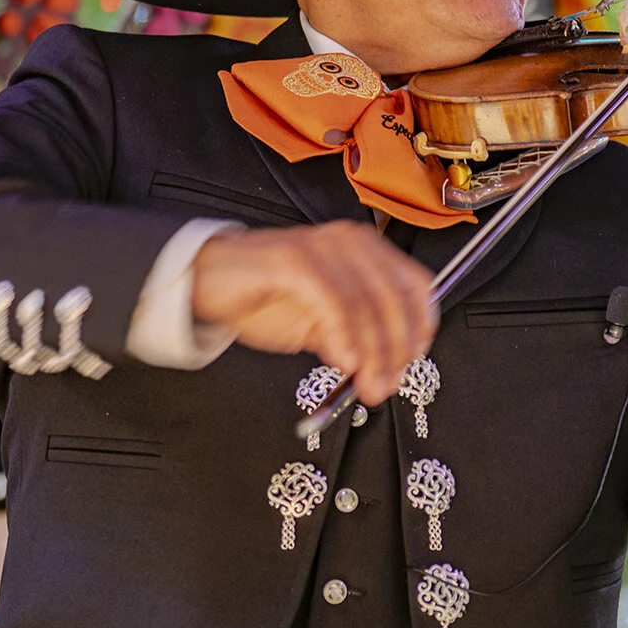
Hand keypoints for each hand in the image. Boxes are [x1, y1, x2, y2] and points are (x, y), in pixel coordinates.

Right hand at [191, 222, 435, 404]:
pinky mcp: (293, 259)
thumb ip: (355, 339)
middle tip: (385, 386)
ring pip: (368, 302)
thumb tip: (384, 368)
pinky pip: (333, 299)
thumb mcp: (320, 326)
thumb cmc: (262, 297)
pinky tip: (344, 361)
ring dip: (373, 351)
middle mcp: (350, 242)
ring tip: (366, 384)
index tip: (410, 364)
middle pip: (395, 298)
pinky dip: (344, 334)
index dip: (420, 328)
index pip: (416, 286)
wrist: (206, 281)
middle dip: (396, 350)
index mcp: (365, 251)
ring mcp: (322, 248)